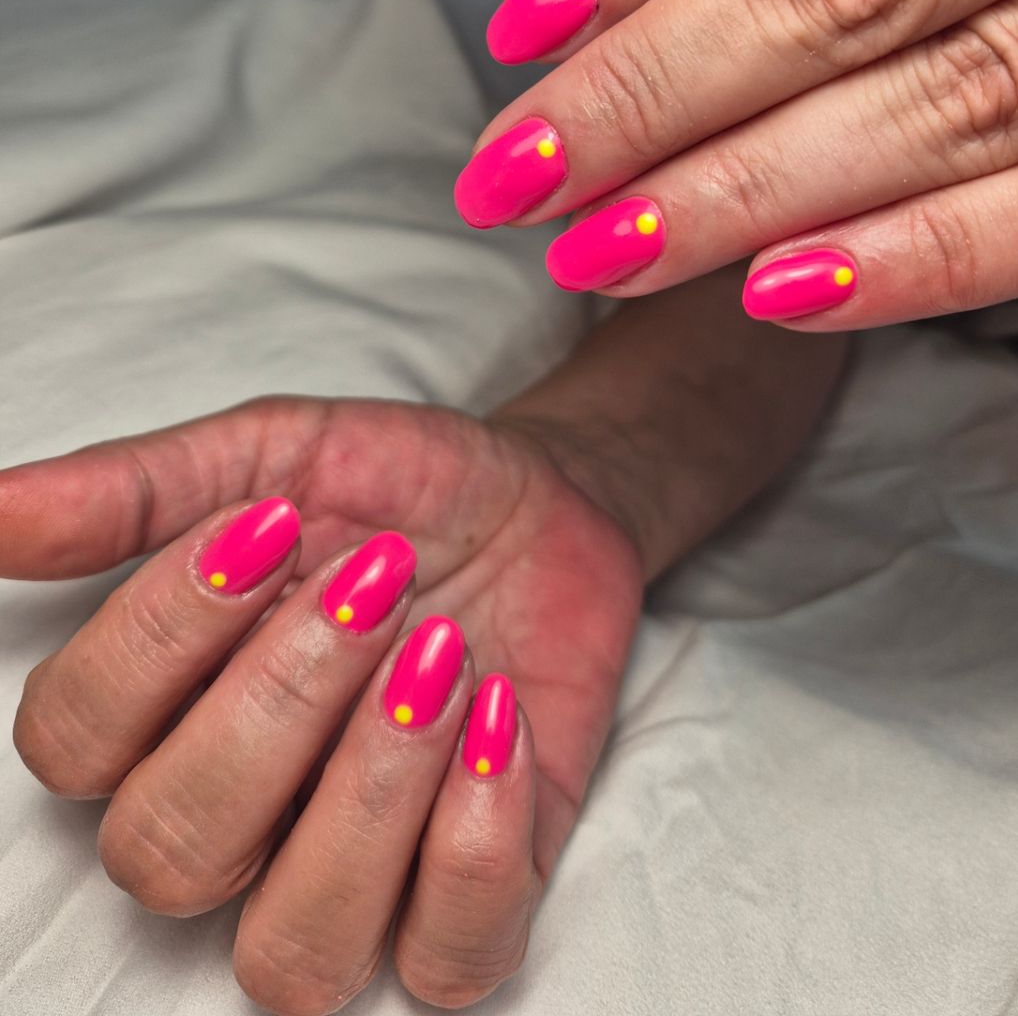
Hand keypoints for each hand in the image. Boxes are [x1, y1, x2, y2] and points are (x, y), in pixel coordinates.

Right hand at [7, 396, 641, 1012]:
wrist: (545, 499)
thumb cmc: (395, 489)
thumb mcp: (271, 456)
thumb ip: (135, 491)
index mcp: (164, 715)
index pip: (71, 747)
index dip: (159, 639)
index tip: (269, 527)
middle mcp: (240, 821)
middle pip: (168, 856)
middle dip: (279, 703)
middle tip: (376, 582)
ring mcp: (354, 877)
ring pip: (290, 953)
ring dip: (372, 788)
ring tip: (444, 653)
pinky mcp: (469, 898)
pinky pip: (444, 962)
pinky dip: (473, 846)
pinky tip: (498, 718)